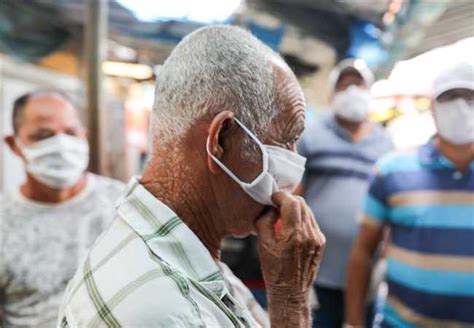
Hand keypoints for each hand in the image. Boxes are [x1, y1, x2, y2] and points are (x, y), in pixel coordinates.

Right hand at [255, 192, 324, 325]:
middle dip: (287, 200)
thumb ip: (264, 220)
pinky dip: (301, 220)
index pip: (291, 202)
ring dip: (295, 209)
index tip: (272, 198)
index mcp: (293, 235)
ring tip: (282, 217)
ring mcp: (317, 238)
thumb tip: (269, 207)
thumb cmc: (274, 271)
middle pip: (301, 203)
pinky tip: (291, 228)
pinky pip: (311, 222)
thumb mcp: (262, 244)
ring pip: (307, 211)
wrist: (290, 293)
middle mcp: (309, 235)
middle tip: (275, 205)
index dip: (280, 196)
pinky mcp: (321, 242)